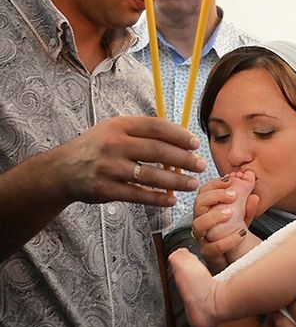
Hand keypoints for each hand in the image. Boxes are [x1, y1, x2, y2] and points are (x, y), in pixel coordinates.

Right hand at [58, 116, 204, 206]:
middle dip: (184, 159)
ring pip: (151, 175)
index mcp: (120, 126)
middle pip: (158, 151)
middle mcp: (115, 144)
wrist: (63, 169)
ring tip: (193, 184)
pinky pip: (138, 195)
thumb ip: (141, 132)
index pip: (156, 127)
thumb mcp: (114, 130)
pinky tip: (172, 200)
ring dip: (177, 181)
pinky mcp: (106, 189)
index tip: (195, 144)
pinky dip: (158, 198)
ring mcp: (110, 168)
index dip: (179, 135)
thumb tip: (179, 138)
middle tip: (201, 165)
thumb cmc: (97, 147)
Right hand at [190, 176, 259, 271]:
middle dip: (215, 196)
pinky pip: (213, 247)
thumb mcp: (244, 216)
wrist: (237, 258)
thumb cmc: (235, 233)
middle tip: (233, 195)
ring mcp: (203, 238)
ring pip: (198, 225)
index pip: (204, 192)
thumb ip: (248, 204)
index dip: (214, 184)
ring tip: (230, 213)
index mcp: (208, 209)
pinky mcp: (209, 254)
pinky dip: (227, 240)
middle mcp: (202, 222)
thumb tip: (253, 192)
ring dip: (214, 217)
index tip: (230, 180)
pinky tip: (240, 234)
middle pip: (197, 204)